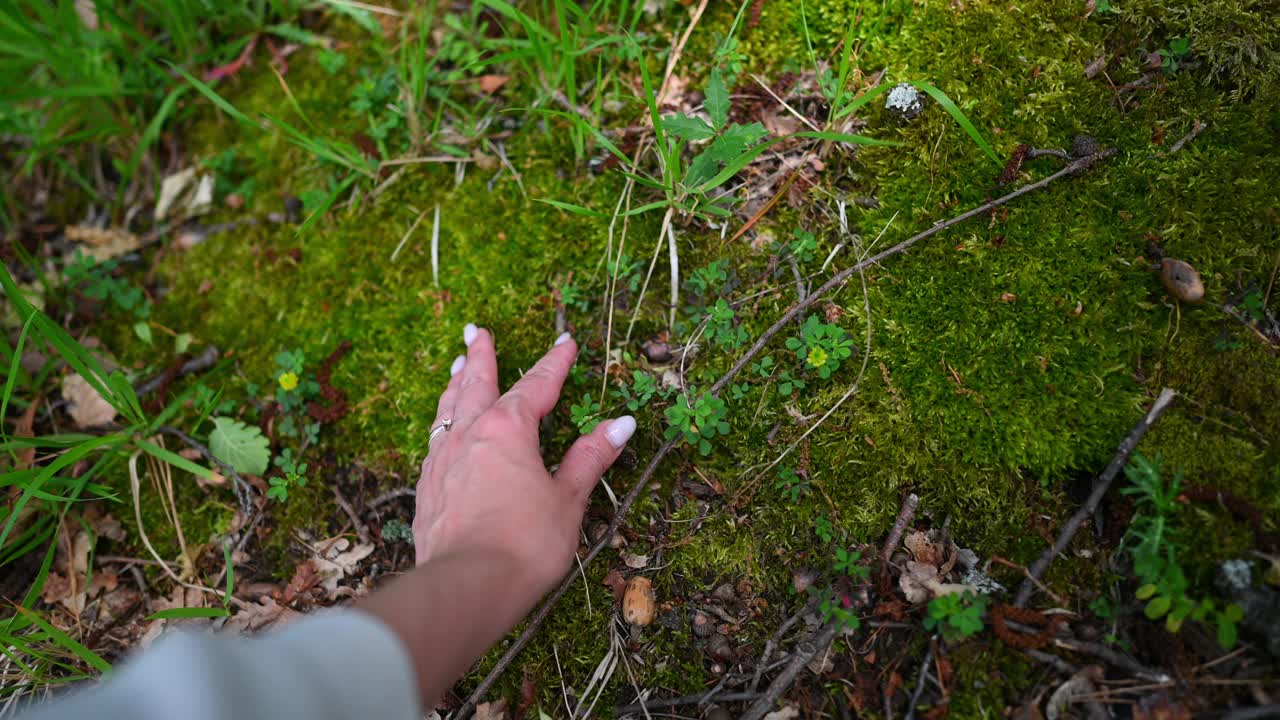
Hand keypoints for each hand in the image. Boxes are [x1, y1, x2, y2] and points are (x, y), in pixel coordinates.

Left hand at [414, 324, 635, 590]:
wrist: (467, 586)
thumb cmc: (525, 544)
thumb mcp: (568, 499)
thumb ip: (590, 458)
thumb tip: (621, 424)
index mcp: (508, 430)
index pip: (537, 386)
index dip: (554, 363)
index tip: (565, 342)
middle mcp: (470, 435)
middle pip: (478, 385)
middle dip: (483, 356)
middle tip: (478, 332)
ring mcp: (442, 461)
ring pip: (449, 410)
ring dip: (456, 385)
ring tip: (458, 367)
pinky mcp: (428, 489)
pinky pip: (434, 442)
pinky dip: (442, 425)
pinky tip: (442, 433)